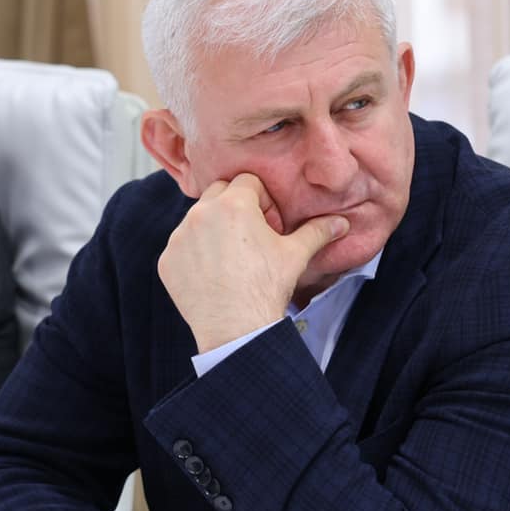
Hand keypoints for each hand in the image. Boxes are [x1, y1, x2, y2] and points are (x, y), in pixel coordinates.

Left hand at [156, 174, 347, 352]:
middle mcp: (200, 214)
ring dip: (212, 229)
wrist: (236, 328)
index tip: (268, 224)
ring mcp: (179, 237)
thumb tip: (342, 222)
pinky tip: (212, 274)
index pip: (247, 182)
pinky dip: (195, 254)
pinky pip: (181, 246)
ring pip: (197, 219)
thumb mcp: (295, 255)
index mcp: (233, 204)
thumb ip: (317, 231)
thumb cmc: (266, 288)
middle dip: (234, 207)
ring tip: (232, 257)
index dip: (262, 200)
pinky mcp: (167, 260)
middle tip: (250, 236)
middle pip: (219, 193)